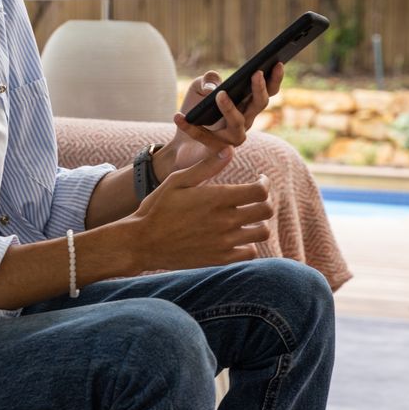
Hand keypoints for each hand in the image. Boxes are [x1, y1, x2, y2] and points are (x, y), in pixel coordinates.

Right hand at [132, 149, 273, 270]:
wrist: (142, 242)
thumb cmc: (157, 207)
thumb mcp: (177, 180)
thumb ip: (206, 166)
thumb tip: (230, 150)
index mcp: (217, 198)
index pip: (260, 191)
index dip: (264, 183)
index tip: (259, 180)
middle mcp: (225, 221)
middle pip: (265, 210)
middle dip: (264, 200)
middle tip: (255, 198)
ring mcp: (224, 242)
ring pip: (262, 232)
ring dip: (258, 223)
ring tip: (247, 218)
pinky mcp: (219, 259)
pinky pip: (250, 252)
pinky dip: (249, 244)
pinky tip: (238, 236)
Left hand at [155, 64, 284, 178]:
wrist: (180, 141)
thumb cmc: (196, 110)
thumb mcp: (199, 87)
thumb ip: (208, 79)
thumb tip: (214, 87)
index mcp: (246, 104)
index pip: (268, 91)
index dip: (274, 79)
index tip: (278, 62)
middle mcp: (246, 121)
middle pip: (259, 105)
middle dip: (259, 89)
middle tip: (256, 73)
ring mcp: (233, 138)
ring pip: (238, 123)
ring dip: (230, 108)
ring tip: (219, 95)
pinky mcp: (216, 152)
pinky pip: (204, 137)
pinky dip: (189, 127)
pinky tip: (178, 115)